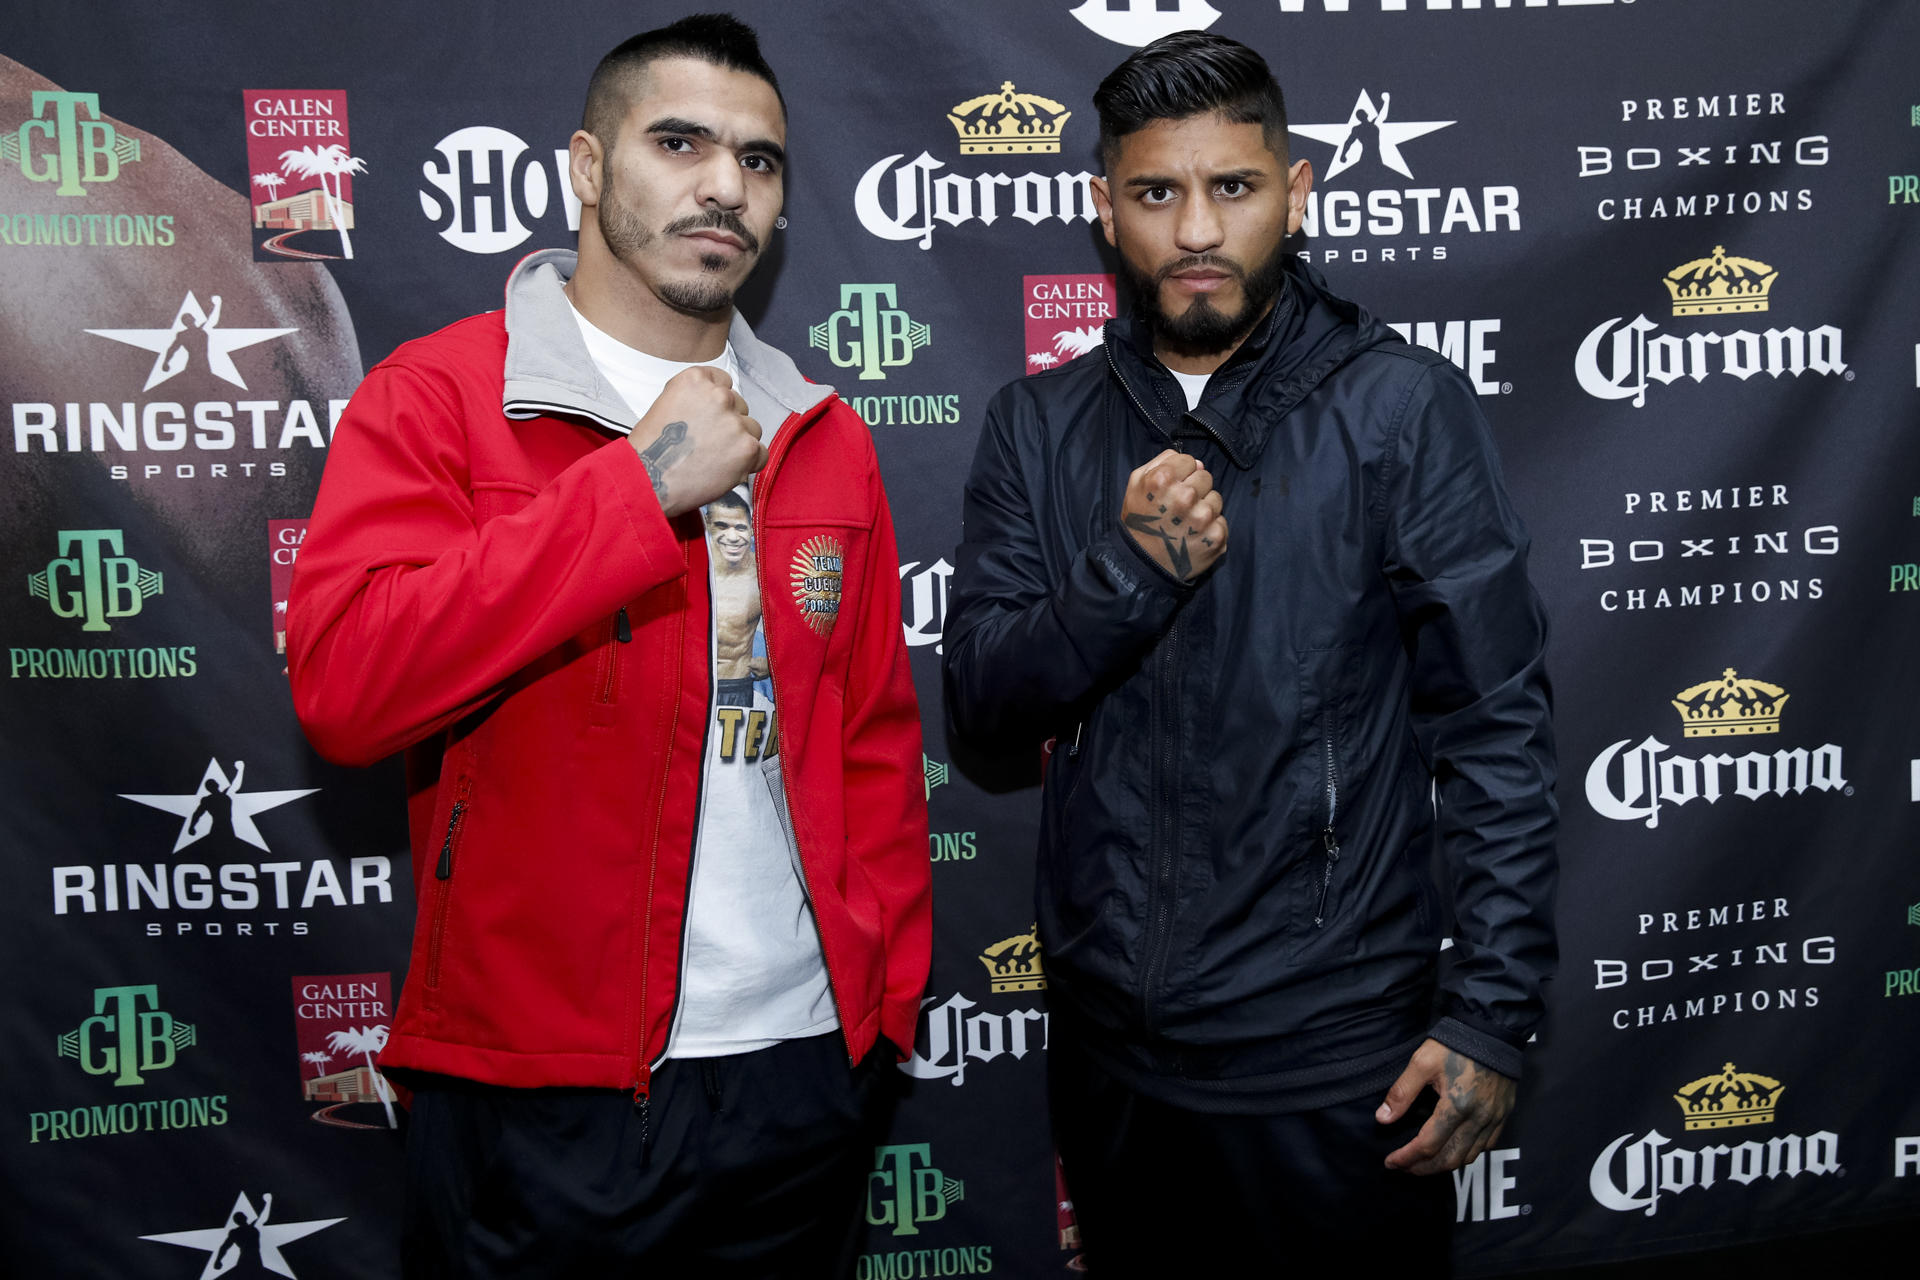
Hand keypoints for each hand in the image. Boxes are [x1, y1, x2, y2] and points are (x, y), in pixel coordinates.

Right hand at [629, 366, 765, 516]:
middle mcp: (719, 396)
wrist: (649, 480)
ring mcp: (735, 422)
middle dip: (729, 423)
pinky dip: (748, 465)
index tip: (710, 416)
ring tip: (714, 459)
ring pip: (752, 429)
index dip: (718, 403)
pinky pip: (762, 454)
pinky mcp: (747, 448)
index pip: (723, 381)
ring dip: (740, 443)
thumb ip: (695, 399)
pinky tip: (726, 470)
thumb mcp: (667, 404)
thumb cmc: (651, 449)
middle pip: (740, 406)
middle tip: (709, 444)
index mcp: (696, 380)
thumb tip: (716, 408)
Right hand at [1119, 449, 1226, 580]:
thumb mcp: (1136, 483)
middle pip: (1206, 477)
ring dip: (1204, 508)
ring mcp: (1202, 518)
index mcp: (1163, 479)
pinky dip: (1211, 528)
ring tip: (1186, 522)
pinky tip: (1194, 535)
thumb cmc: (1139, 521)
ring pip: (1216, 499)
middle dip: (1194, 489)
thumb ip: (1162, 462)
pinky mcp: (1215, 536)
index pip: (1189, 461)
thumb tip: (1197, 462)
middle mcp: (1185, 496)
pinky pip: (1221, 521)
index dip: (1181, 473)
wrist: (1143, 564)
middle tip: (1179, 507)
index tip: (1172, 488)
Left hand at [1378, 1039, 1516, 1174]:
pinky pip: (1485, 1146)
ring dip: (1444, 1165)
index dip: (1407, 1157)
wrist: (1492, 1031)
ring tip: (1423, 1162)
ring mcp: (1494, 1119)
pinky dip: (1466, 1154)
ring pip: (1468, 1157)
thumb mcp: (1421, 1062)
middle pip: (1449, 1159)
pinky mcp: (1503, 1116)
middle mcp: (1478, 1118)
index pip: (1428, 1145)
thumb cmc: (1455, 1044)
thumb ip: (1401, 1093)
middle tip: (1404, 1167)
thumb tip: (1382, 1119)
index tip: (1390, 1161)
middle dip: (1423, 1168)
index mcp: (1456, 1106)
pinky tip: (1452, 1150)